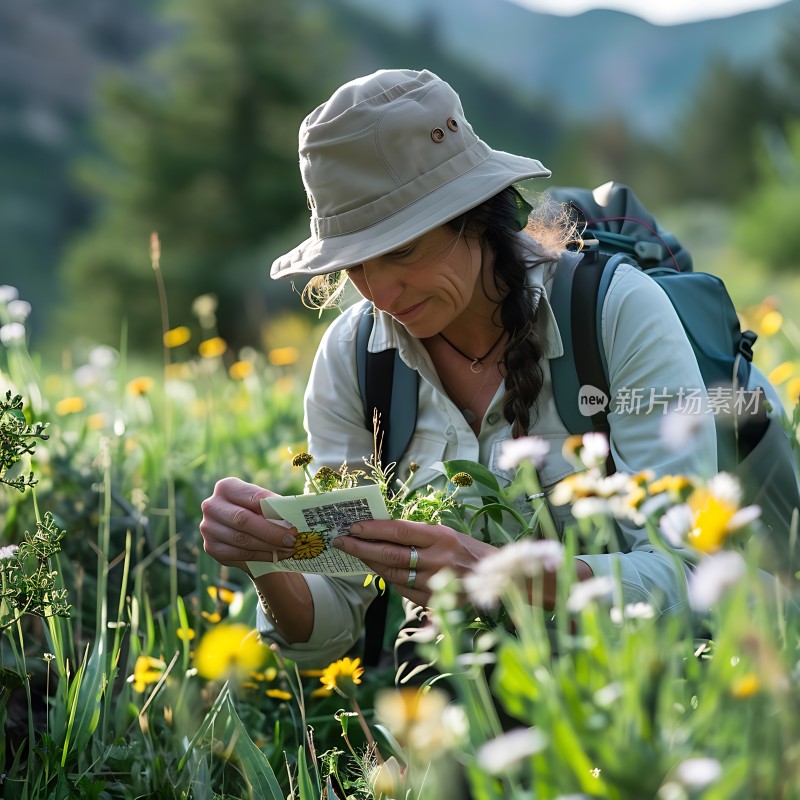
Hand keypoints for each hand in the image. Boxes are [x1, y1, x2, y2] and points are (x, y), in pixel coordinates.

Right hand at [199, 478, 296, 571]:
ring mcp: (208, 527)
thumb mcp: (262, 504)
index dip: (274, 510)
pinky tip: (276, 556)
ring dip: (269, 546)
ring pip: (242, 539)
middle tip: (292, 539)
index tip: (293, 522)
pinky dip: (261, 556)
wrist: (240, 531)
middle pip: (243, 519)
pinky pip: (239, 554)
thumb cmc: (256, 512)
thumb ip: (273, 506)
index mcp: (226, 487)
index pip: (253, 497)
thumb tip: (294, 512)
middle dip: (271, 531)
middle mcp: (212, 505)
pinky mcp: (211, 547)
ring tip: (289, 549)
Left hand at [332, 519, 496, 606]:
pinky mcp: (435, 602)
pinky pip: (403, 591)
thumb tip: (380, 531)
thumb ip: (415, 534)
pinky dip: (390, 580)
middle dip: (361, 548)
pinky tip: (380, 571)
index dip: (372, 529)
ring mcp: (436, 583)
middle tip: (341, 542)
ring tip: (356, 554)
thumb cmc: (464, 549)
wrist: (494, 577)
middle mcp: (438, 559)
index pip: (397, 530)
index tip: (352, 527)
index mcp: (440, 536)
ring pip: (393, 575)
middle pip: (390, 554)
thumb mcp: (444, 534)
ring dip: (371, 565)